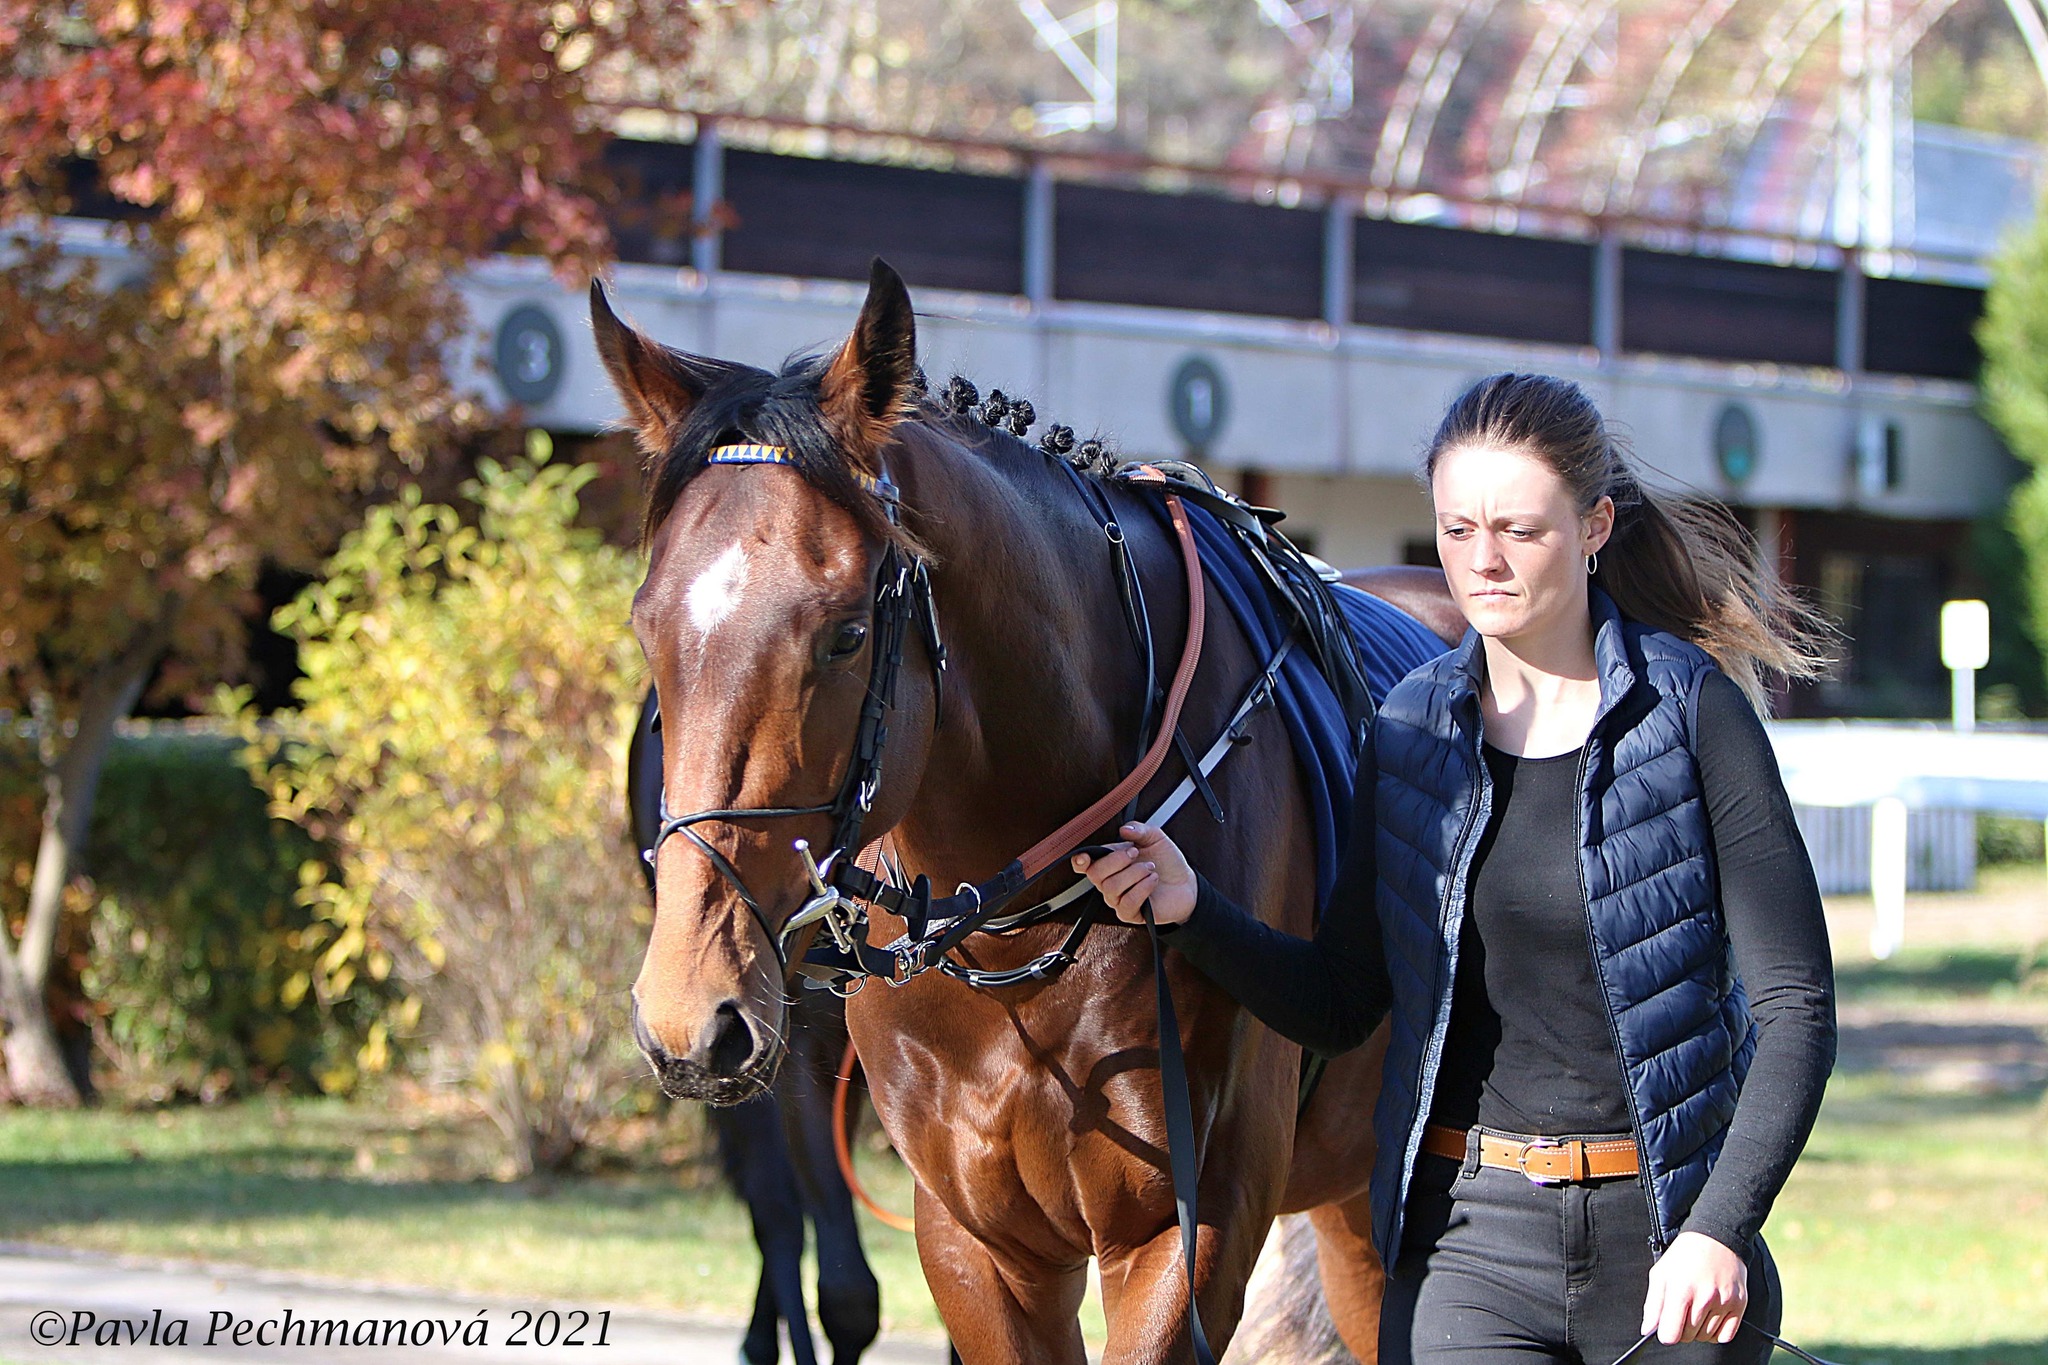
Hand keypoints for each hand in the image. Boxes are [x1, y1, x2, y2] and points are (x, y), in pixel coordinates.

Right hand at [1071, 822, 1197, 926]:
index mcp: (1111, 863)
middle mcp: (1111, 882)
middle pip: (1096, 874)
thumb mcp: (1155, 838)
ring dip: (1135, 873)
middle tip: (1136, 854)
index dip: (1079, 861)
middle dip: (1117, 860)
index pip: (1085, 865)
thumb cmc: (1167, 862)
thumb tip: (1124, 829)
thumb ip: (1139, 830)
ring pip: (1112, 887)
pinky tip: (1153, 880)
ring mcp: (1119, 899)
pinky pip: (1128, 902)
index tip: (1085, 857)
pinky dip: (1143, 888)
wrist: (1186, 884)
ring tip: (1151, 868)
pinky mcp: (1131, 913)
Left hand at [1642, 1231, 1747, 1344]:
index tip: (1666, 1327)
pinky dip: (1716, 1332)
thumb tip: (1648, 1330)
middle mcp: (1704, 1297)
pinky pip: (1725, 1336)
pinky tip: (1710, 1315)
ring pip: (1705, 1337)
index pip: (1671, 1335)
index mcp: (1681, 1289)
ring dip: (1698, 1329)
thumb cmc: (1684, 1256)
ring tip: (1696, 1307)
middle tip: (1682, 1310)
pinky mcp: (1739, 1304)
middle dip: (1681, 1328)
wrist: (1715, 1238)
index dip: (1665, 1334)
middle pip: (1688, 1337)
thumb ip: (1652, 1305)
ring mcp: (1724, 1302)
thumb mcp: (1660, 1274)